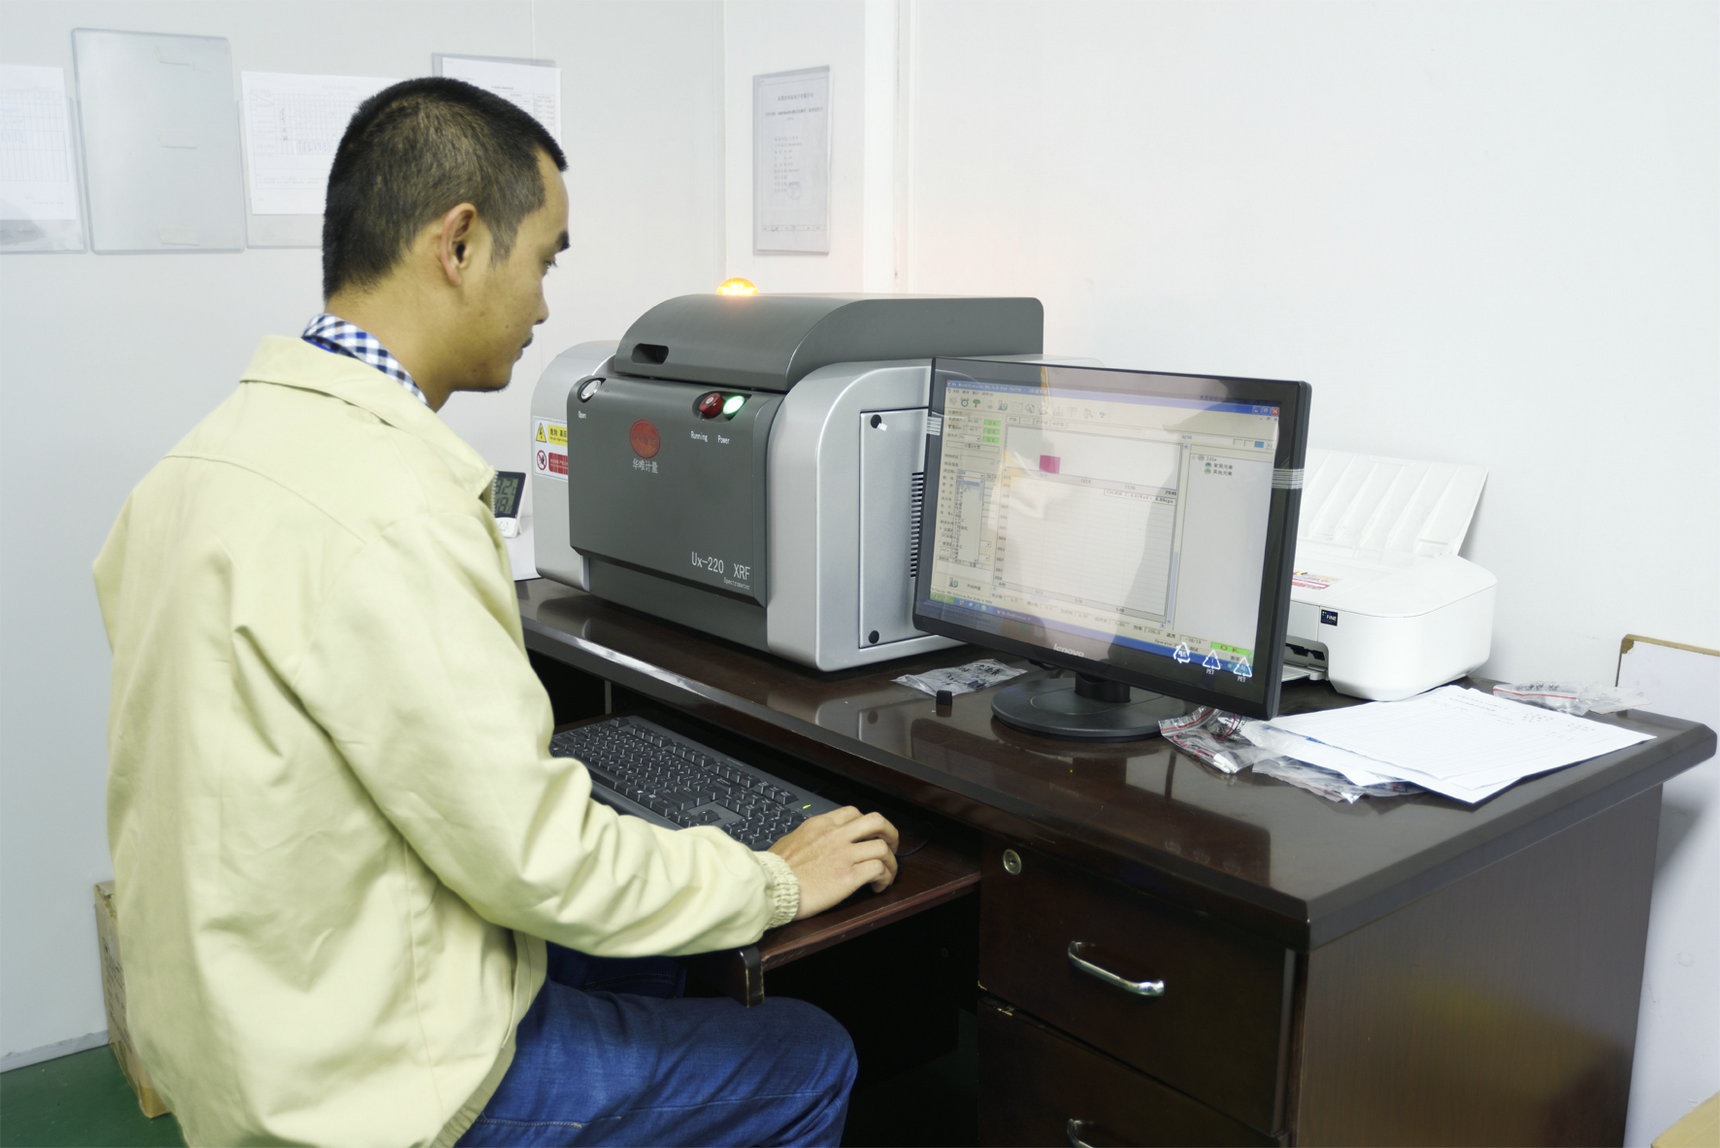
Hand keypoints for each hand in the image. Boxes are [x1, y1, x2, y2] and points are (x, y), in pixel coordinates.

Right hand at [769, 807, 899, 919]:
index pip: (854, 812)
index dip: (867, 824)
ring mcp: (844, 854)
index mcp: (821, 825)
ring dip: (890, 862)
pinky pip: (879, 870)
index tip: (869, 835)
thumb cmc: (776, 869)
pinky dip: (885, 878)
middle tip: (891, 846)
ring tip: (886, 873)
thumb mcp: (791, 840)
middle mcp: (836, 835)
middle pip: (877, 821)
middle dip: (890, 833)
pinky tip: (878, 886)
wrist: (771, 887)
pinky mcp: (848, 876)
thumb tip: (813, 841)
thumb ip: (808, 836)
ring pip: (883, 847)